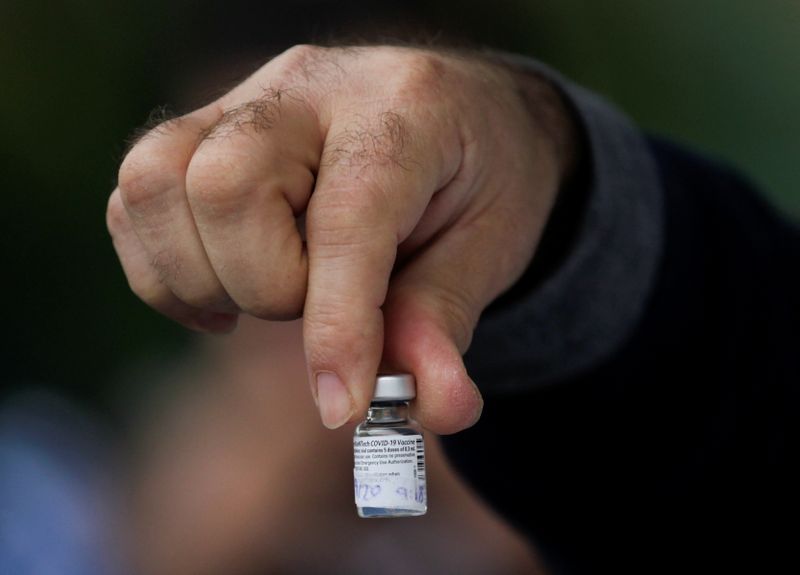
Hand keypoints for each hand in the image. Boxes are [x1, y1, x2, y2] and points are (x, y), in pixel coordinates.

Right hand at [107, 45, 574, 433]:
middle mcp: (311, 88)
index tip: (342, 407)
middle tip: (311, 304)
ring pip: (157, 182)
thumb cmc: (480, 181)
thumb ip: (445, 325)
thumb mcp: (489, 251)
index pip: (347, 217)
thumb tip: (434, 408)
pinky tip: (226, 285)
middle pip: (225, 186)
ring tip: (268, 293)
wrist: (459, 119)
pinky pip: (135, 197)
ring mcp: (247, 100)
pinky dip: (165, 267)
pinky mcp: (204, 127)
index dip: (339, 323)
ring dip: (203, 275)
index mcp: (404, 109)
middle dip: (264, 284)